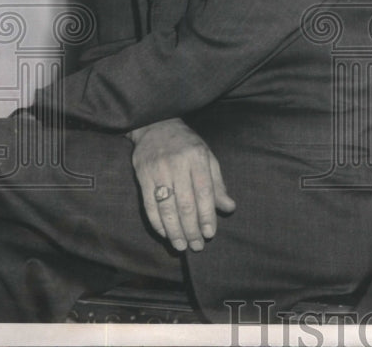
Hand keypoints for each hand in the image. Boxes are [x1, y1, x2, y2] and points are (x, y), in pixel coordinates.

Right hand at [128, 118, 235, 251]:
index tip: (210, 234)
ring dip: (174, 231)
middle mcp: (177, 164)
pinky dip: (157, 223)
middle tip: (197, 246)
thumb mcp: (208, 157)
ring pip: (166, 208)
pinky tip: (166, 234)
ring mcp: (158, 170)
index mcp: (197, 157)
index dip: (207, 215)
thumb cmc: (188, 145)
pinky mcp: (142, 176)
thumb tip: (229, 207)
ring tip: (182, 246)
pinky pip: (149, 205)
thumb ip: (217, 184)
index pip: (204, 191)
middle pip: (185, 203)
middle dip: (191, 229)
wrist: (157, 126)